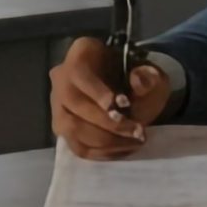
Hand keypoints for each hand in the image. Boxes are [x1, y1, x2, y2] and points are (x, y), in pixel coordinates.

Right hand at [50, 34, 177, 158]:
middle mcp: (61, 78)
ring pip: (70, 127)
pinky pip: (76, 146)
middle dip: (107, 123)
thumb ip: (147, 76)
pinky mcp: (63, 129)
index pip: (79, 73)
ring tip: (133, 141)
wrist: (127, 89)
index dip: (98, 91)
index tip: (124, 104)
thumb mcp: (149, 72)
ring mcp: (58, 105)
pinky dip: (101, 152)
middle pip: (72, 102)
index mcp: (81, 54)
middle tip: (136, 130)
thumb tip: (139, 83)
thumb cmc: (136, 77)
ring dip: (105, 140)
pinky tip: (123, 149)